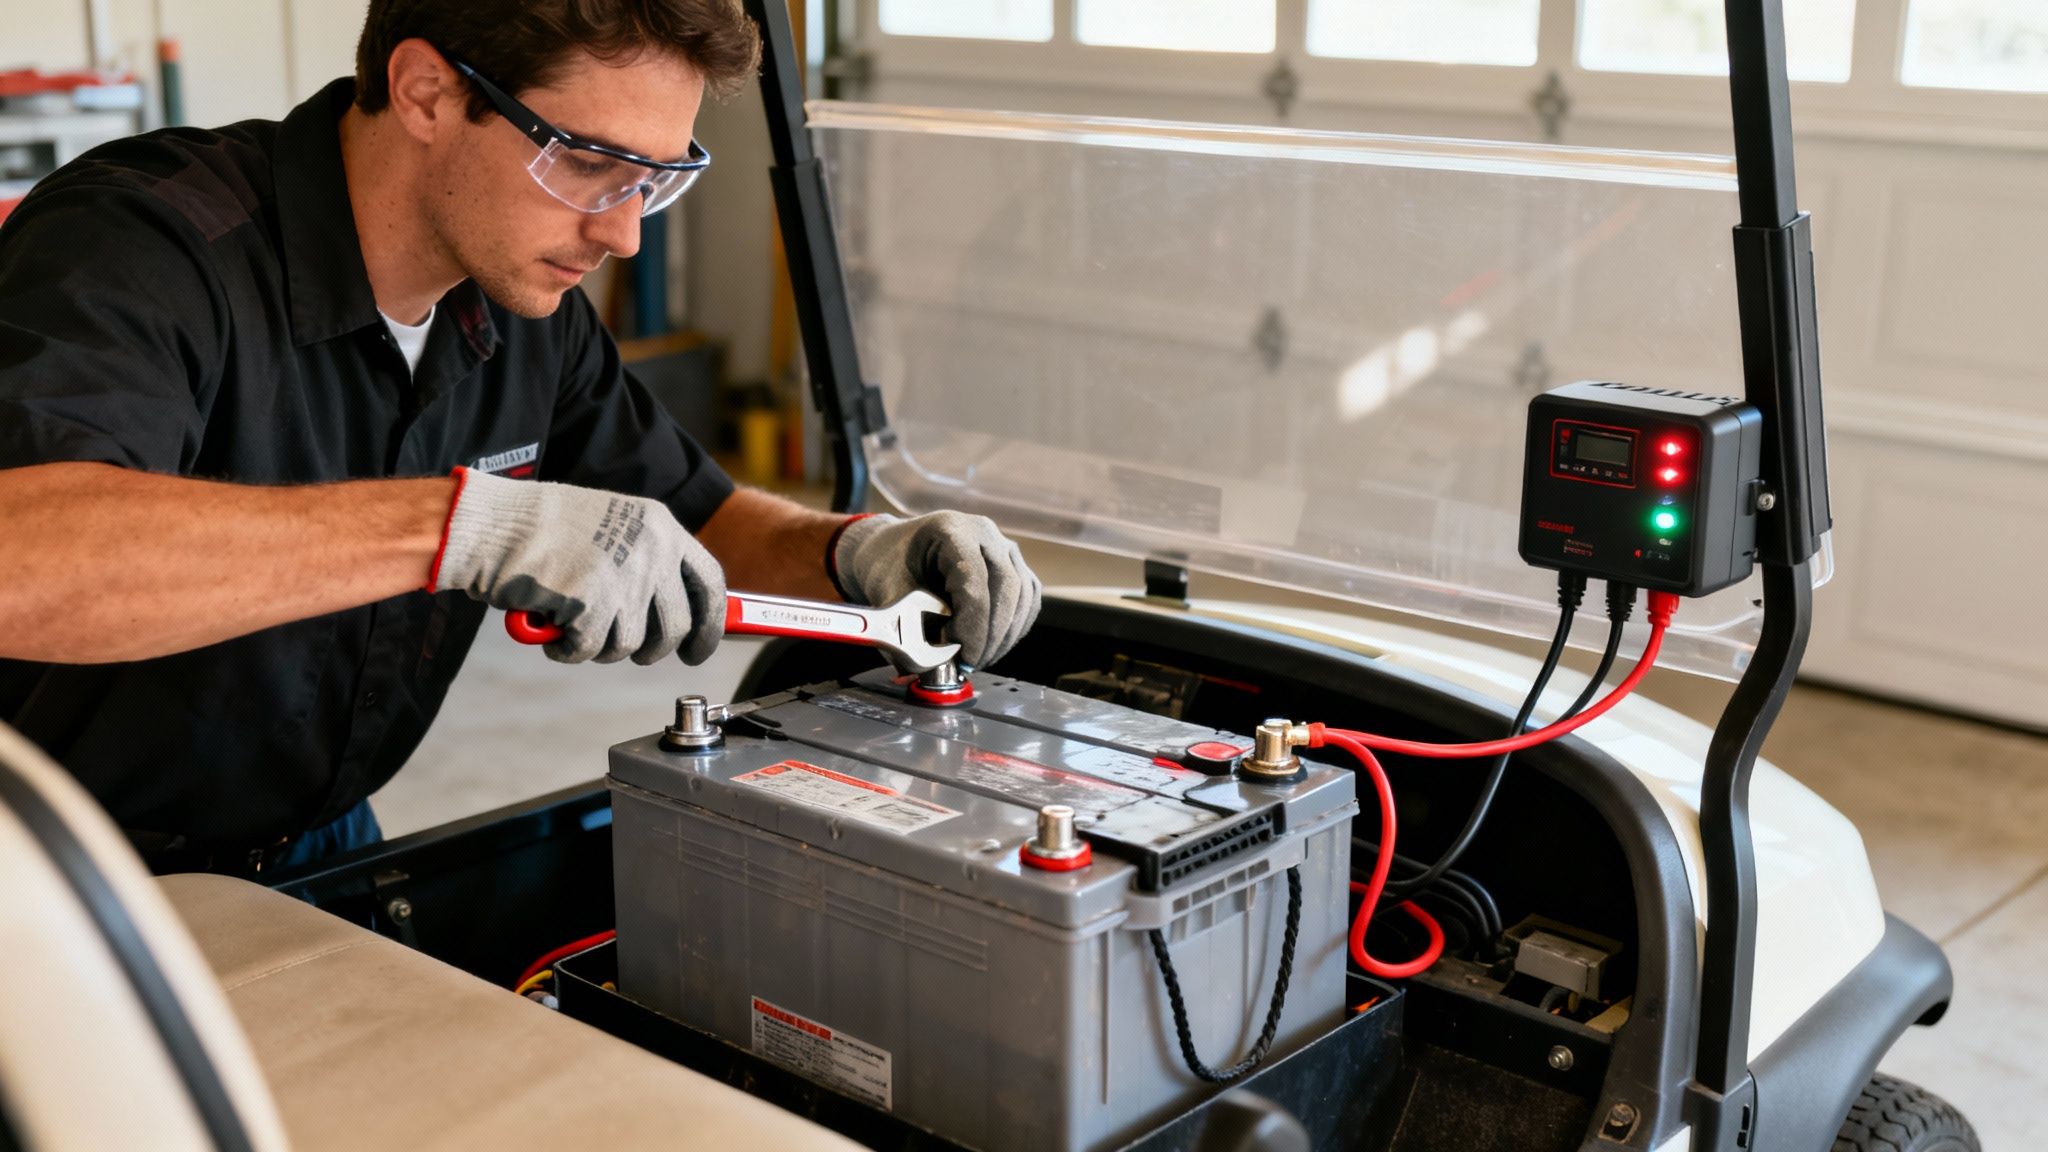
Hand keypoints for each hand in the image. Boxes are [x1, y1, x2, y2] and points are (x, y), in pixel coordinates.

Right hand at [429, 468, 725, 664]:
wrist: (494, 523)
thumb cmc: (543, 528)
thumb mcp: (614, 528)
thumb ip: (647, 561)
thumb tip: (673, 614)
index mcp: (661, 526)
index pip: (711, 583)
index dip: (711, 625)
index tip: (698, 649)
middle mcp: (652, 549)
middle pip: (676, 626)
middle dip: (652, 650)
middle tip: (628, 651)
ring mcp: (625, 577)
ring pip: (631, 645)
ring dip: (600, 645)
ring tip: (572, 620)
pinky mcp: (593, 603)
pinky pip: (590, 650)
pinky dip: (568, 649)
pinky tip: (551, 628)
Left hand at [831, 512, 1041, 667]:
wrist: (896, 552)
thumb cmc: (891, 567)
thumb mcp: (887, 594)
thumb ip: (906, 629)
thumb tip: (929, 669)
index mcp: (950, 531)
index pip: (974, 581)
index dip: (973, 626)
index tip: (963, 659)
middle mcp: (984, 533)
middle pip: (1006, 588)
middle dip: (991, 636)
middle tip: (969, 665)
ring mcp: (1004, 548)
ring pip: (1023, 596)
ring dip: (1004, 637)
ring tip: (977, 659)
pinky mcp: (1015, 566)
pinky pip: (1028, 601)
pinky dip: (1014, 629)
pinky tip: (992, 647)